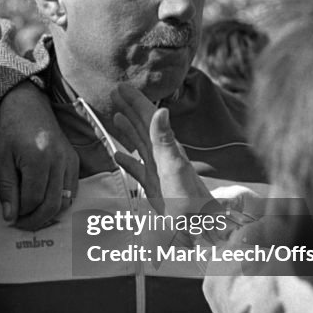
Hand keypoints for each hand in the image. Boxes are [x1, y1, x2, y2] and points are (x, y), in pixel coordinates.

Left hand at [0, 82, 78, 229]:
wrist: (28, 106)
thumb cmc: (10, 131)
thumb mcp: (0, 158)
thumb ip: (6, 188)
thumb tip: (10, 217)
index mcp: (38, 158)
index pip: (33, 199)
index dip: (22, 214)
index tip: (10, 219)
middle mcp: (59, 160)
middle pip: (52, 204)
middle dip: (36, 220)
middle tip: (21, 224)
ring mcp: (69, 161)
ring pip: (65, 201)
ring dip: (49, 215)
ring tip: (32, 216)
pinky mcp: (75, 161)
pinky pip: (72, 191)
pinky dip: (60, 203)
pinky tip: (44, 203)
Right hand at [109, 83, 212, 210]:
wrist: (198, 226)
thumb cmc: (188, 199)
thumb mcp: (174, 166)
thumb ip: (165, 139)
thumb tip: (161, 110)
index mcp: (166, 147)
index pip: (148, 118)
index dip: (135, 101)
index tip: (121, 87)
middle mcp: (162, 155)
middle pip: (143, 126)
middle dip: (130, 109)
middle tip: (115, 94)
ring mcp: (158, 170)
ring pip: (139, 144)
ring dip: (128, 129)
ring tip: (115, 116)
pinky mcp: (154, 186)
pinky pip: (137, 168)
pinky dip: (126, 160)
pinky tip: (117, 157)